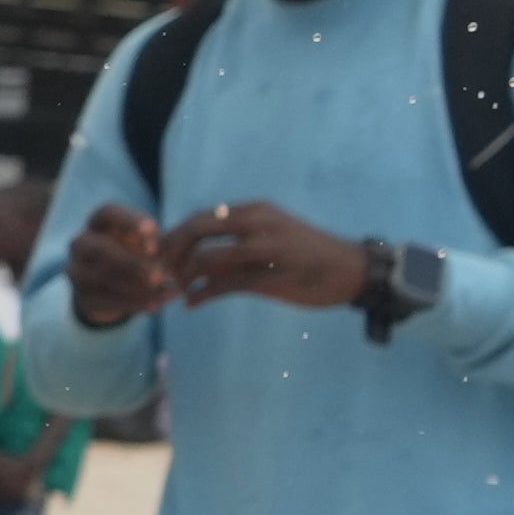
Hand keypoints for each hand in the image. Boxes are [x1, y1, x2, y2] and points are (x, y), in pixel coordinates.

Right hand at [60, 202, 171, 324]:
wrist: (115, 285)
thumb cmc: (138, 253)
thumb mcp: (150, 244)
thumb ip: (159, 244)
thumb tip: (164, 253)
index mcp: (99, 222)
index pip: (108, 213)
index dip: (129, 220)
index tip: (153, 229)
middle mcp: (82, 243)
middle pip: (99, 248)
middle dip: (131, 263)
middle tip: (159, 275)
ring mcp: (77, 270)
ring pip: (100, 279)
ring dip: (135, 287)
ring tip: (165, 291)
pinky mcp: (82, 296)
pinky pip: (104, 301)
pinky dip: (132, 303)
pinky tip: (156, 304)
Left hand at [159, 200, 371, 312]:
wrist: (352, 269)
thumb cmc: (307, 254)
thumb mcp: (270, 236)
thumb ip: (235, 242)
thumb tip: (194, 255)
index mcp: (256, 211)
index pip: (200, 217)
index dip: (174, 236)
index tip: (160, 255)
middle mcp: (259, 224)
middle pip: (197, 229)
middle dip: (171, 252)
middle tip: (162, 273)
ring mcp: (265, 250)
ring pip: (207, 256)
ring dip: (183, 275)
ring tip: (176, 289)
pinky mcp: (271, 278)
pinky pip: (225, 285)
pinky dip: (201, 295)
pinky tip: (192, 303)